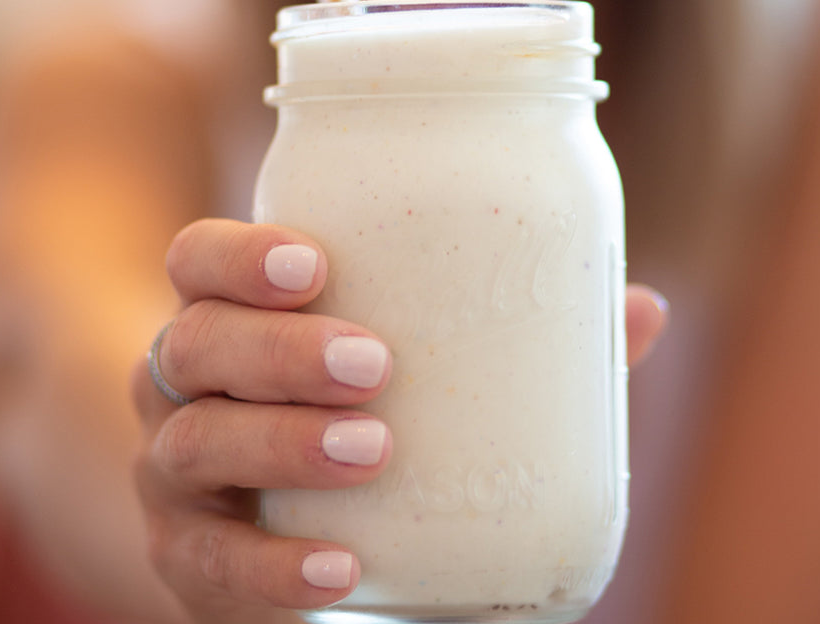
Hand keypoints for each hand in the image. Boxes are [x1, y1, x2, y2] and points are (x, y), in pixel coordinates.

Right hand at [132, 219, 667, 618]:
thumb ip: (529, 348)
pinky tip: (342, 566)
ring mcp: (177, 476)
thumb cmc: (370, 426)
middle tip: (374, 362)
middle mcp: (188, 387)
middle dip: (278, 348)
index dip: (238, 253)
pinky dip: (268, 564)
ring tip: (372, 447)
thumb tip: (642, 308)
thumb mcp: (435, 380)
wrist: (309, 543)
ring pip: (191, 442)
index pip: (197, 259)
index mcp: (240, 317)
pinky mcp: (186, 561)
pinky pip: (203, 564)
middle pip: (194, 344)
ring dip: (280, 442)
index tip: (315, 265)